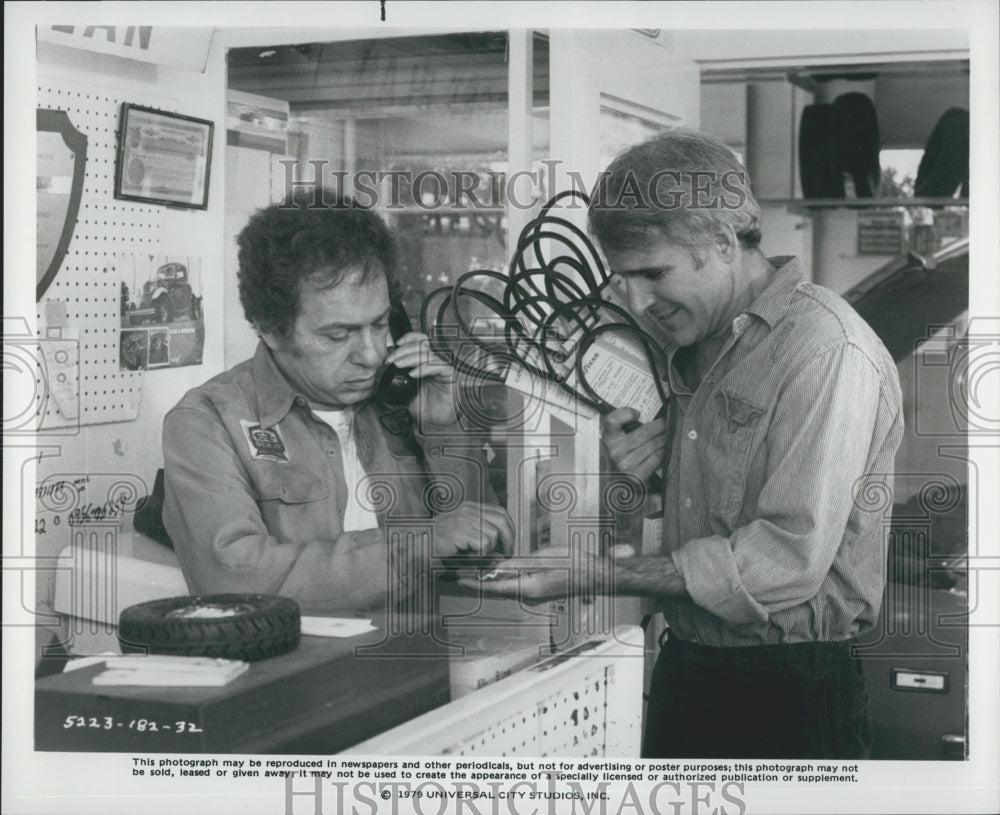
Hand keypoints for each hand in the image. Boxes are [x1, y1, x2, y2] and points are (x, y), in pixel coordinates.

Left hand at [385, 331, 458, 428]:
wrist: (433, 424)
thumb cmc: (422, 407)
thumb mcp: (404, 387)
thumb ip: (398, 374)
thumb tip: (385, 362)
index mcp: (427, 361)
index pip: (421, 341)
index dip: (410, 338)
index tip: (396, 344)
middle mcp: (437, 362)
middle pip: (423, 345)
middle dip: (404, 350)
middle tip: (391, 359)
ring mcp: (445, 368)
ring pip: (429, 354)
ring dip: (411, 358)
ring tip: (398, 366)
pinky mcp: (451, 376)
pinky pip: (439, 366)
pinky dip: (424, 368)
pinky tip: (413, 374)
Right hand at [432, 502, 514, 558]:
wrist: (418, 550)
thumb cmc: (440, 547)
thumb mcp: (464, 537)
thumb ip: (483, 537)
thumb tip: (504, 549)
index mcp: (470, 508)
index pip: (500, 512)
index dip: (509, 529)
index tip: (508, 544)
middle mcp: (468, 510)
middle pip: (502, 521)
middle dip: (508, 540)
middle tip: (505, 554)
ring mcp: (463, 520)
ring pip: (493, 535)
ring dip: (489, 550)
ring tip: (476, 556)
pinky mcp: (459, 532)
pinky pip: (483, 544)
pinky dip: (480, 555)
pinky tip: (467, 556)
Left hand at [458, 546, 609, 604]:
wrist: (593, 575)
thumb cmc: (573, 565)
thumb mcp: (543, 559)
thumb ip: (518, 563)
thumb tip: (496, 566)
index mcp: (527, 589)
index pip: (493, 587)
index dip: (474, 582)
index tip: (458, 579)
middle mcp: (528, 595)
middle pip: (496, 587)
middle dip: (479, 579)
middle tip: (461, 569)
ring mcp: (533, 594)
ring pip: (505, 585)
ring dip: (491, 577)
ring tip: (475, 566)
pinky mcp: (538, 589)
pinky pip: (516, 583)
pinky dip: (505, 576)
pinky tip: (500, 566)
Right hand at [602, 408, 666, 483]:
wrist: (618, 479)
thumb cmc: (622, 453)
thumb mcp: (618, 437)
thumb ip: (624, 424)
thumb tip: (643, 415)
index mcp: (609, 438)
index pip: (613, 420)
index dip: (626, 413)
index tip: (637, 414)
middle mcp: (615, 451)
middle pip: (644, 433)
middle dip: (659, 426)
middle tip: (665, 424)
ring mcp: (625, 464)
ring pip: (653, 445)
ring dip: (663, 439)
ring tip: (665, 436)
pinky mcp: (636, 475)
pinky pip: (656, 458)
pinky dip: (662, 453)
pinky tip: (662, 450)